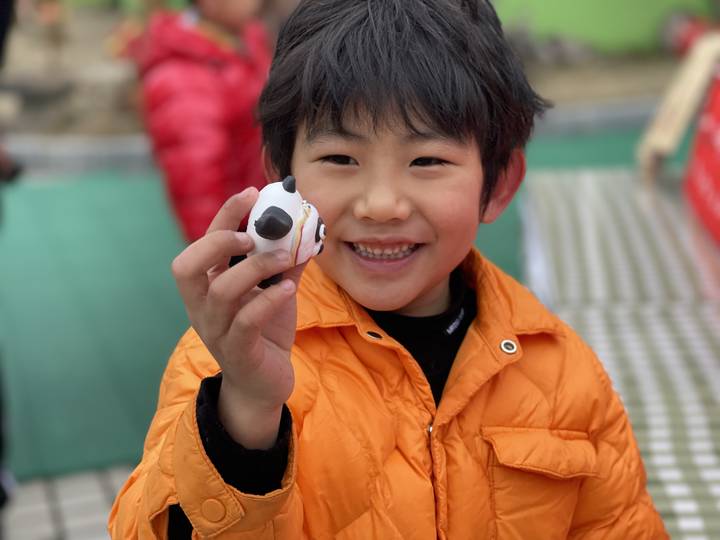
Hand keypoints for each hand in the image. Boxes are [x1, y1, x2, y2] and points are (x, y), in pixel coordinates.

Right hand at [171, 187, 303, 447]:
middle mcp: (202, 307)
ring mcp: (215, 331)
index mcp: (207, 286)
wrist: (265, 385)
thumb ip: (285, 262)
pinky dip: (267, 300)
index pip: (203, 244)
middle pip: (186, 266)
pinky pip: (244, 322)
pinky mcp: (236, 352)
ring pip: (221, 292)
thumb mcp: (275, 291)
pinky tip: (288, 290)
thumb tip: (308, 228)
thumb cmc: (265, 332)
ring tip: (284, 259)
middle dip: (219, 241)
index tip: (252, 193)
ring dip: (254, 268)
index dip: (224, 216)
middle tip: (251, 237)